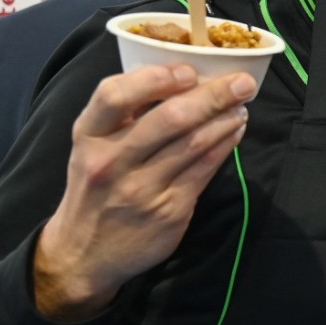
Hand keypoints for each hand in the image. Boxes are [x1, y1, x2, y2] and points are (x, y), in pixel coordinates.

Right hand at [34, 64, 255, 321]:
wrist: (83, 254)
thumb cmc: (95, 187)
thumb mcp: (92, 147)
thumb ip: (124, 116)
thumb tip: (181, 77)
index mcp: (89, 136)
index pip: (114, 95)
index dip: (155, 78)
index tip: (188, 70)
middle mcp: (111, 161)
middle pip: (168, 118)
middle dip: (212, 95)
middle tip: (242, 82)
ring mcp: (140, 189)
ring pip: (193, 143)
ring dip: (225, 118)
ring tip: (242, 104)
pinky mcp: (168, 211)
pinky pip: (204, 170)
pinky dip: (225, 144)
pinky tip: (236, 130)